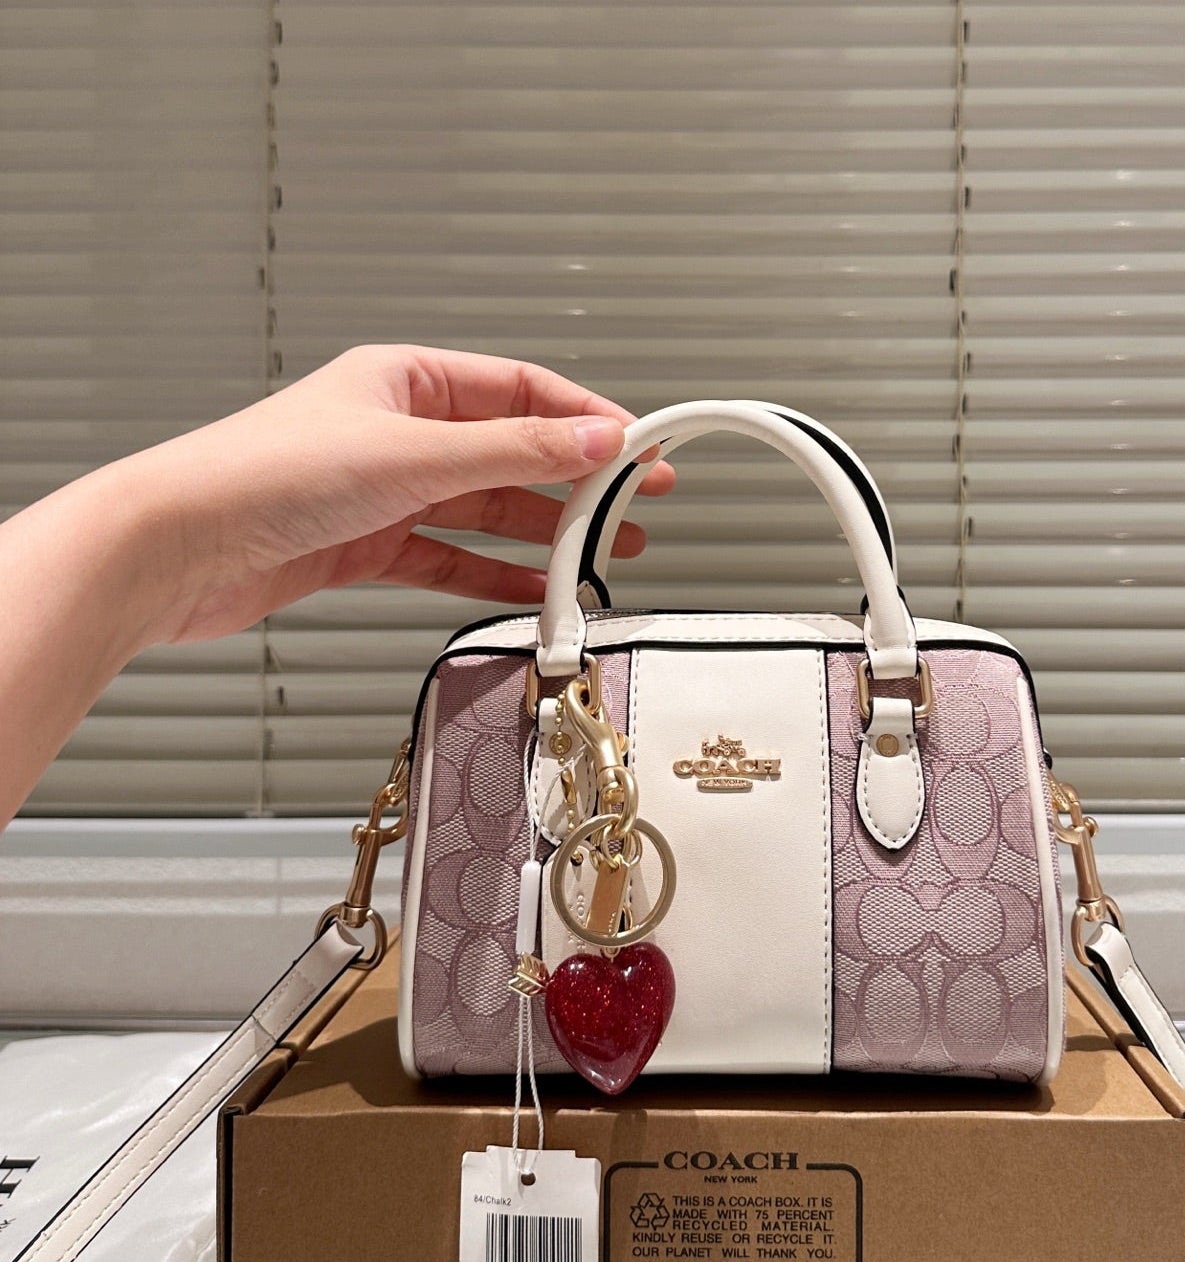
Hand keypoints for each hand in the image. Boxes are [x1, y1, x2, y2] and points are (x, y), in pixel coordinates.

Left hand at [123, 344, 674, 642]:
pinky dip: (493, 576)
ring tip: (601, 555)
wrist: (177, 548)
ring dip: (543, 534)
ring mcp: (385, 492)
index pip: (522, 391)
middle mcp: (399, 431)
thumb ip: (515, 453)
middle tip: (636, 508)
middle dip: (576, 483)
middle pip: (511, 454)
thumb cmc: (263, 475)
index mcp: (407, 380)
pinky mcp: (366, 546)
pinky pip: (450, 560)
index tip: (639, 450)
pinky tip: (534, 590)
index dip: (587, 419)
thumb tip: (596, 439)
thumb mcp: (415, 454)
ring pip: (485, 511)